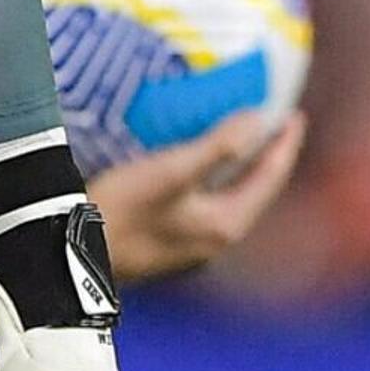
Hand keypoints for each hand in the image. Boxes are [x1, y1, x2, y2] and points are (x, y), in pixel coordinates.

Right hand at [92, 110, 305, 282]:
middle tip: (273, 124)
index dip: (284, 144)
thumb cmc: (124, 210)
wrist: (74, 255)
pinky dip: (216, 181)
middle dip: (266, 157)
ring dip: (241, 170)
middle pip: (255, 191)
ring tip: (242, 141)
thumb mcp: (171, 172)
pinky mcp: (172, 246)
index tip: (295, 115)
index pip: (270, 178)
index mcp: (227, 224)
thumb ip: (218, 146)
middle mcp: (218, 241)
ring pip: (231, 200)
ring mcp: (195, 247)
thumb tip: (259, 120)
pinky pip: (208, 206)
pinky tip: (200, 169)